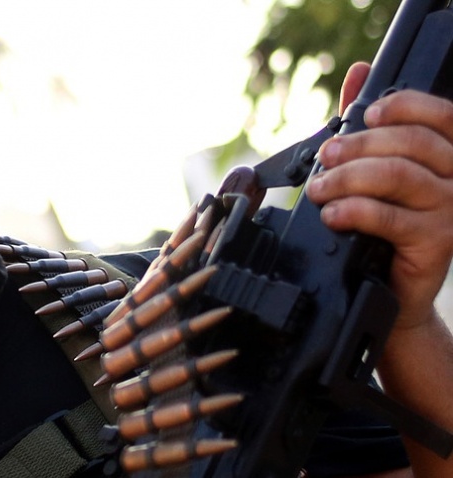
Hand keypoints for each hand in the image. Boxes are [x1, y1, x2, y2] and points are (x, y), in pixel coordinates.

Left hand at [306, 62, 452, 328]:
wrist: (392, 287)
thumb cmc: (384, 225)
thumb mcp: (376, 168)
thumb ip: (370, 123)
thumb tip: (358, 72)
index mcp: (450, 155)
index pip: (442, 116)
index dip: (404, 106)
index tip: (365, 113)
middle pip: (413, 144)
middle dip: (359, 145)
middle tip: (324, 157)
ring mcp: (452, 210)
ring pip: (398, 176)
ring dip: (348, 178)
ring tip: (317, 189)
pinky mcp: (438, 241)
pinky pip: (391, 217)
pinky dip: (354, 211)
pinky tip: (331, 215)